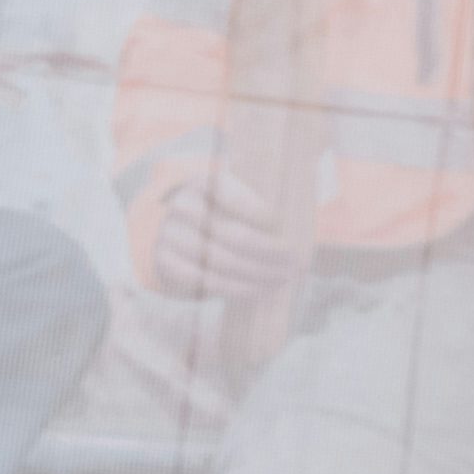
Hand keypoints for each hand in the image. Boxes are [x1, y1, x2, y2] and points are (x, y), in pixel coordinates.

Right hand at [146, 151, 304, 308]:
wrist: (181, 233)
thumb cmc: (225, 213)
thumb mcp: (241, 196)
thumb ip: (265, 198)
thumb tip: (308, 212)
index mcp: (204, 183)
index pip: (235, 197)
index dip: (264, 217)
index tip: (288, 234)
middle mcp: (182, 206)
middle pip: (235, 236)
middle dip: (271, 253)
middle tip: (296, 264)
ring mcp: (169, 235)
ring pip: (222, 261)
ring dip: (258, 275)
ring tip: (283, 279)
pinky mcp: (166, 262)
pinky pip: (204, 281)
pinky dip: (236, 289)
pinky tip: (259, 291)